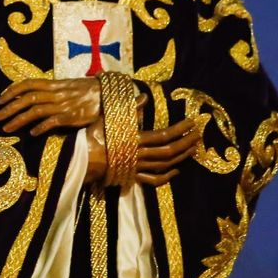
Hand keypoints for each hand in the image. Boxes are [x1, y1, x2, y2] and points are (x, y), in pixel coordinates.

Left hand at [0, 77, 102, 134]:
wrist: (109, 94)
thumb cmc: (88, 90)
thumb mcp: (68, 85)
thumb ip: (52, 89)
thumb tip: (35, 94)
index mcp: (54, 84)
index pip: (28, 84)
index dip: (12, 91)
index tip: (0, 99)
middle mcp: (56, 94)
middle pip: (27, 99)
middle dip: (9, 108)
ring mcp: (63, 105)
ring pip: (35, 111)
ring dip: (18, 120)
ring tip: (6, 127)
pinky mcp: (71, 117)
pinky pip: (52, 122)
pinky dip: (40, 128)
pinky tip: (31, 134)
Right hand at [82, 115, 200, 187]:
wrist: (78, 161)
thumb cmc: (91, 137)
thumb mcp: (108, 119)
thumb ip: (129, 110)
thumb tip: (144, 96)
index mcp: (134, 139)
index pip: (164, 135)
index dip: (180, 129)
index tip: (192, 122)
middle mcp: (139, 155)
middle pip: (169, 151)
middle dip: (186, 143)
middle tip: (199, 135)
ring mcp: (137, 168)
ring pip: (165, 165)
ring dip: (181, 157)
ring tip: (193, 149)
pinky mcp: (132, 178)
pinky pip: (154, 180)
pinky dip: (167, 177)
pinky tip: (176, 171)